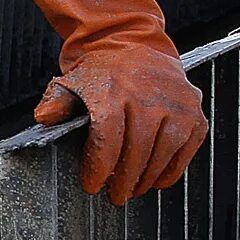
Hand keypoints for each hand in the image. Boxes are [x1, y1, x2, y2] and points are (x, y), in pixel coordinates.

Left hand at [28, 0, 207, 205]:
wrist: (133, 43)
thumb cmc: (101, 72)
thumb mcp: (70, 82)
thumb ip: (55, 103)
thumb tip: (44, 118)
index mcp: (114, 91)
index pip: (108, 139)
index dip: (100, 168)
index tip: (92, 186)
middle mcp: (149, 96)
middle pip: (137, 150)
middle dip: (124, 179)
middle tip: (115, 196)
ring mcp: (177, 102)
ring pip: (164, 151)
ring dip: (148, 178)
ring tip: (133, 190)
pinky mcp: (195, 109)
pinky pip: (188, 146)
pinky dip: (173, 168)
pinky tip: (157, 180)